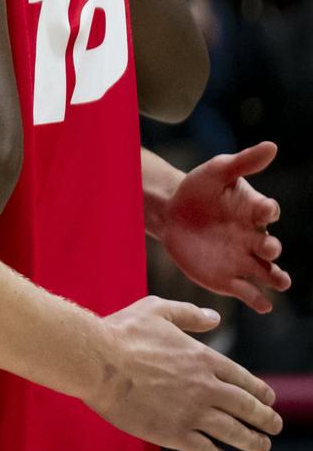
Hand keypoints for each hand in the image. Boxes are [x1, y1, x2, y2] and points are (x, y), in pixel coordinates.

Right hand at [85, 297, 279, 450]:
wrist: (95, 361)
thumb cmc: (121, 333)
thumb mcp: (156, 310)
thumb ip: (189, 314)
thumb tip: (215, 319)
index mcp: (203, 359)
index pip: (245, 380)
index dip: (261, 392)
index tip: (269, 400)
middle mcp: (205, 388)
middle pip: (247, 408)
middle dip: (266, 419)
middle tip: (275, 427)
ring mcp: (191, 413)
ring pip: (234, 432)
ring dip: (253, 441)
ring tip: (262, 446)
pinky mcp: (172, 433)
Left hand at [157, 143, 290, 313]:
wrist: (173, 213)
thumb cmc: (199, 189)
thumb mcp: (217, 171)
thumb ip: (243, 162)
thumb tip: (272, 146)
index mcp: (254, 211)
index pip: (266, 212)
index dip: (266, 211)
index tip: (263, 210)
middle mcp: (255, 238)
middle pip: (270, 247)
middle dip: (271, 248)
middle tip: (268, 248)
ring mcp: (244, 260)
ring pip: (268, 273)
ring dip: (276, 278)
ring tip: (279, 282)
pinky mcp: (229, 279)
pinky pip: (248, 292)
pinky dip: (258, 300)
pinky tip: (263, 304)